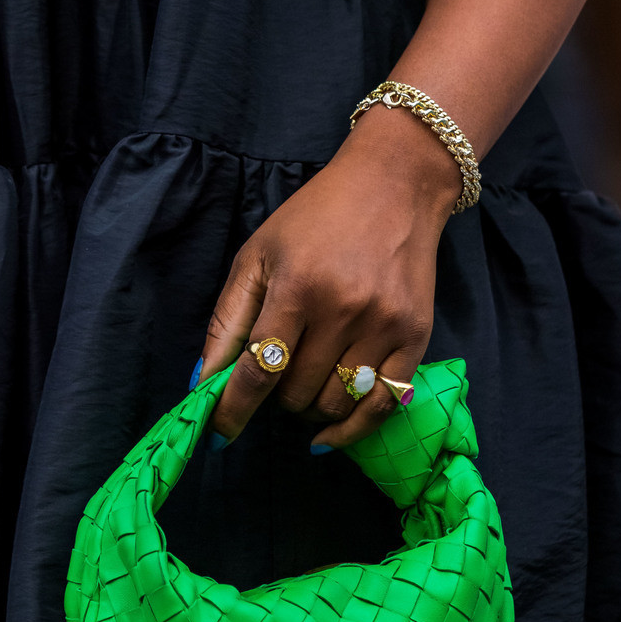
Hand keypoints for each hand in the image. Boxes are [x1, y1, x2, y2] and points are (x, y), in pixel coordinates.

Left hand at [199, 108, 455, 449]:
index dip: (233, 410)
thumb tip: (204, 380)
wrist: (394, 185)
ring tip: (305, 382)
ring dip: (310, 408)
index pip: (257, 370)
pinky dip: (352, 428)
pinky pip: (383, 405)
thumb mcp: (258, 253)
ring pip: (335, 404)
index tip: (218, 436)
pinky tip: (329, 432)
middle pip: (295, 393)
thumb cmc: (315, 217)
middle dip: (275, 396)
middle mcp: (342, 309)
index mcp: (296, 286)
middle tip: (277, 374)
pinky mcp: (416, 336)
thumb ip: (228, 318)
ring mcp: (384, 325)